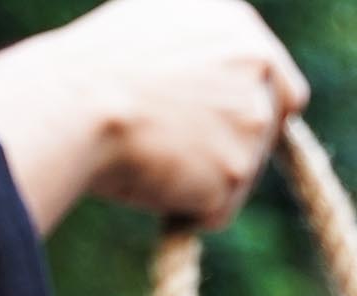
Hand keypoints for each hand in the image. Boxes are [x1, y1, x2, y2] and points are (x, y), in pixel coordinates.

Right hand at [0, 0, 307, 233]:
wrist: (76, 106)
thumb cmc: (92, 71)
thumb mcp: (151, 23)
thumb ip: (196, 46)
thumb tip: (201, 76)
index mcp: (238, 25)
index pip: (280, 83)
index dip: (256, 113)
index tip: (232, 135)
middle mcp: (258, 67)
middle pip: (267, 134)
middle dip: (230, 151)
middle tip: (177, 154)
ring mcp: (252, 121)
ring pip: (241, 174)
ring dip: (203, 181)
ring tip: (152, 159)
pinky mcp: (235, 172)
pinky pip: (217, 211)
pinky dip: (190, 211)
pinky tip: (155, 184)